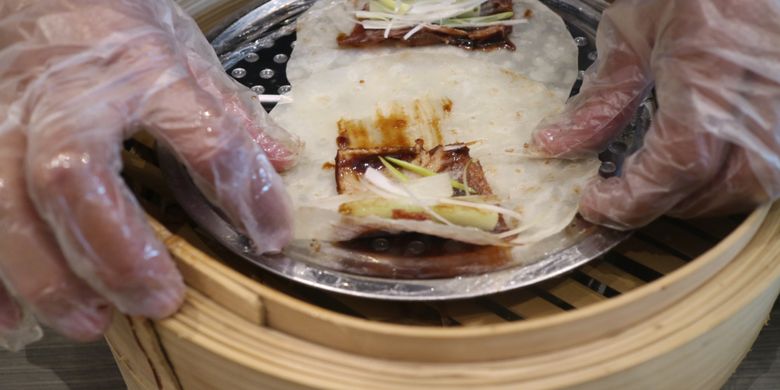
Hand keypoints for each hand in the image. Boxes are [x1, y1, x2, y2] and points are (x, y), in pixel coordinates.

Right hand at [0, 0, 300, 349]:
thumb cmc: (115, 24)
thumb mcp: (185, 53)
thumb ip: (228, 111)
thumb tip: (279, 162)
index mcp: (142, 73)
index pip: (205, 137)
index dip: (244, 191)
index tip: (270, 236)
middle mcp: (69, 100)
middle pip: (74, 178)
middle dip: (115, 252)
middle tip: (157, 300)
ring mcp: (10, 122)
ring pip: (7, 204)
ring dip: (47, 274)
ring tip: (90, 320)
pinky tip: (11, 317)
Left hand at [532, 0, 779, 229]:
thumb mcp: (635, 29)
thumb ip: (604, 95)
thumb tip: (557, 146)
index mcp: (713, 68)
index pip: (682, 163)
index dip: (634, 198)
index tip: (594, 203)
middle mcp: (768, 93)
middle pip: (723, 186)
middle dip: (665, 201)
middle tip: (622, 192)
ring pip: (755, 184)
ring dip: (700, 195)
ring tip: (657, 180)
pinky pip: (772, 165)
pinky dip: (731, 177)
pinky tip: (698, 164)